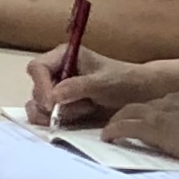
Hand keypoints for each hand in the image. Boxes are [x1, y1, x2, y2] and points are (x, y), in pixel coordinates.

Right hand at [30, 55, 178, 129]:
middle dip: (51, 103)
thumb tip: (52, 97)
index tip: (51, 103)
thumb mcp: (102, 82)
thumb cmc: (124, 81)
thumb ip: (77, 87)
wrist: (142, 96)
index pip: (37, 68)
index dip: (40, 85)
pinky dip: (54, 122)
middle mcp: (57, 72)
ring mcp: (58, 91)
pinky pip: (45, 117)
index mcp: (64, 57)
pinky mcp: (62, 108)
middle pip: (36, 89)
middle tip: (74, 109)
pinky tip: (74, 120)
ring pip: (37, 105)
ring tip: (83, 111)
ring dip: (55, 114)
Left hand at [101, 88, 178, 178]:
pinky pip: (125, 126)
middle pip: (144, 103)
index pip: (165, 100)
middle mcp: (173, 99)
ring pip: (129, 112)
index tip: (150, 116)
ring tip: (111, 130)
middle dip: (131, 112)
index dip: (155, 109)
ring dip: (118, 120)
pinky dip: (113, 131)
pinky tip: (107, 138)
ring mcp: (161, 111)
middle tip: (122, 120)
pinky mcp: (152, 126)